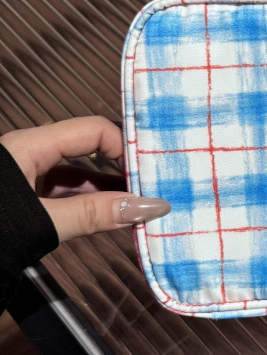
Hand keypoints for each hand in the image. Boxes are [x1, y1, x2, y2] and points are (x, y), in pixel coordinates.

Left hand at [0, 116, 169, 242]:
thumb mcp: (41, 223)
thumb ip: (96, 214)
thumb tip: (148, 207)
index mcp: (28, 146)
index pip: (93, 131)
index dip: (124, 147)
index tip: (150, 173)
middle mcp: (28, 157)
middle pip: (88, 153)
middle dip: (122, 172)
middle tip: (153, 190)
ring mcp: (26, 181)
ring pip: (79, 178)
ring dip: (110, 194)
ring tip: (140, 211)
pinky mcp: (26, 205)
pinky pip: (68, 198)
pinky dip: (93, 208)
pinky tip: (113, 221)